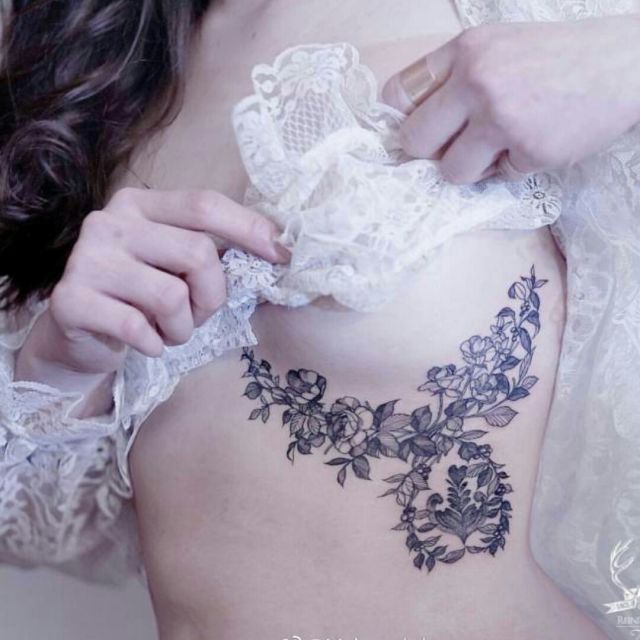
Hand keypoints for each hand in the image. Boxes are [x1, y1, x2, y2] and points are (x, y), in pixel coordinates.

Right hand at [16, 188, 289, 384]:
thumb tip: (277, 248)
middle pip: (197, 253)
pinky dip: (154, 344)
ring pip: (171, 296)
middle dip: (212, 296)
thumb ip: (210, 251)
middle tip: (197, 315)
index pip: (204, 205)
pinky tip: (146, 343)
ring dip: (182, 327)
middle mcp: (110, 222)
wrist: (79, 335)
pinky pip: (137, 327)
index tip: (281, 256)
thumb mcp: (174, 266)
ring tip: (169, 331)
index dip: (249, 229)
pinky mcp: (70, 299)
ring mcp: (85, 258)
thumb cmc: (138, 297)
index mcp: (140, 205)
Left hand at [382, 15, 639, 183]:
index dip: (401, 121)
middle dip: (427, 153)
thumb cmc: (554, 58)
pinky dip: (513, 168)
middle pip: (414, 140)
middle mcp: (477, 81)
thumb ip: (453, 77)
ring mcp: (502, 118)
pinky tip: (534, 143)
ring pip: (451, 171)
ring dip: (470, 168)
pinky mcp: (529, 150)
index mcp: (465, 50)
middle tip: (448, 150)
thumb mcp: (496, 46)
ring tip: (497, 149)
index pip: (397, 95)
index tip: (415, 132)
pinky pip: (499, 178)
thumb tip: (412, 122)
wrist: (623, 64)